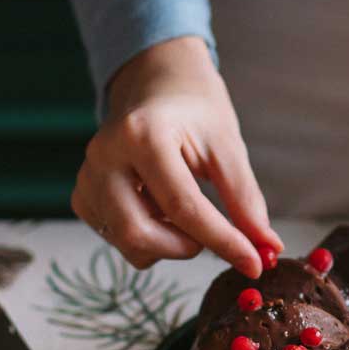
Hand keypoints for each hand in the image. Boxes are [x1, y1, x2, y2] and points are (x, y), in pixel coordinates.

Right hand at [75, 37, 279, 273]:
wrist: (157, 86)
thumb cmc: (195, 111)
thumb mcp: (227, 146)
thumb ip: (245, 199)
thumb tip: (266, 247)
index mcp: (142, 135)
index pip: (183, 206)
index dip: (223, 241)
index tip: (254, 263)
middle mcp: (104, 156)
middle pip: (139, 234)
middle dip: (186, 247)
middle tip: (214, 233)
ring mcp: (87, 177)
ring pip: (127, 243)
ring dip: (167, 243)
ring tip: (186, 210)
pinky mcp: (82, 196)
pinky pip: (116, 239)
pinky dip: (147, 237)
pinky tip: (159, 208)